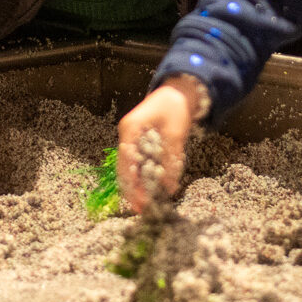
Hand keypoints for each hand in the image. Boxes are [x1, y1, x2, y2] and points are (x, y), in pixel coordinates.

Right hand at [116, 83, 192, 211]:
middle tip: (142, 209)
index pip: (126, 162)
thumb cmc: (175, 108)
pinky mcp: (139, 144)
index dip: (132, 184)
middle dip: (132, 190)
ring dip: (137, 186)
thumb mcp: (176, 133)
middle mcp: (126, 136)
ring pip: (129, 168)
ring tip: (145, 205)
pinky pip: (138, 164)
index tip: (140, 201)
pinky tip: (152, 190)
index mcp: (130, 129)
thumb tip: (169, 187)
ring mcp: (131, 140)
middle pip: (124, 168)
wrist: (177, 92)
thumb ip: (171, 160)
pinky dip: (144, 178)